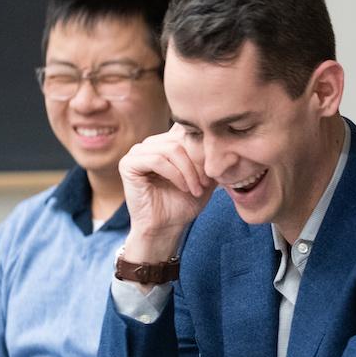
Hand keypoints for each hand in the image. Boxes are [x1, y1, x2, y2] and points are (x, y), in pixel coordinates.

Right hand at [119, 125, 213, 261]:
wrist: (166, 227)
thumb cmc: (184, 203)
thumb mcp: (205, 178)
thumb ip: (212, 158)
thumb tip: (227, 143)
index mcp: (168, 142)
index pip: (188, 129)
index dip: (205, 147)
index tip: (214, 172)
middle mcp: (152, 143)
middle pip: (181, 138)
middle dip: (199, 162)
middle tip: (206, 183)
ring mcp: (138, 152)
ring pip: (171, 149)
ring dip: (189, 171)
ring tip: (196, 188)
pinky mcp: (128, 164)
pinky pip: (156, 160)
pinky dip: (175, 174)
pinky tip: (183, 188)